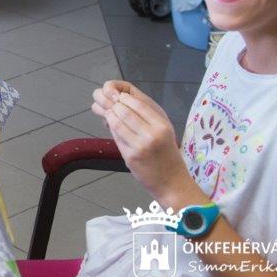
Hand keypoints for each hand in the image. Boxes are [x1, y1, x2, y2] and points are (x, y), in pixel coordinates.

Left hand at [91, 80, 196, 204]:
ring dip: (109, 115)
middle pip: (124, 111)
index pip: (137, 103)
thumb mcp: (164, 129)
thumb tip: (121, 97)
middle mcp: (152, 133)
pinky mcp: (131, 156)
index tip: (116, 95)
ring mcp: (140, 145)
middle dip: (112, 105)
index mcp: (162, 124)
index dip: (122, 97)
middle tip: (105, 102)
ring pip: (117, 122)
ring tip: (107, 113)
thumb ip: (147, 114)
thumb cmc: (166, 152)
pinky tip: (110, 125)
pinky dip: (111, 128)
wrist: (171, 180)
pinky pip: (116, 137)